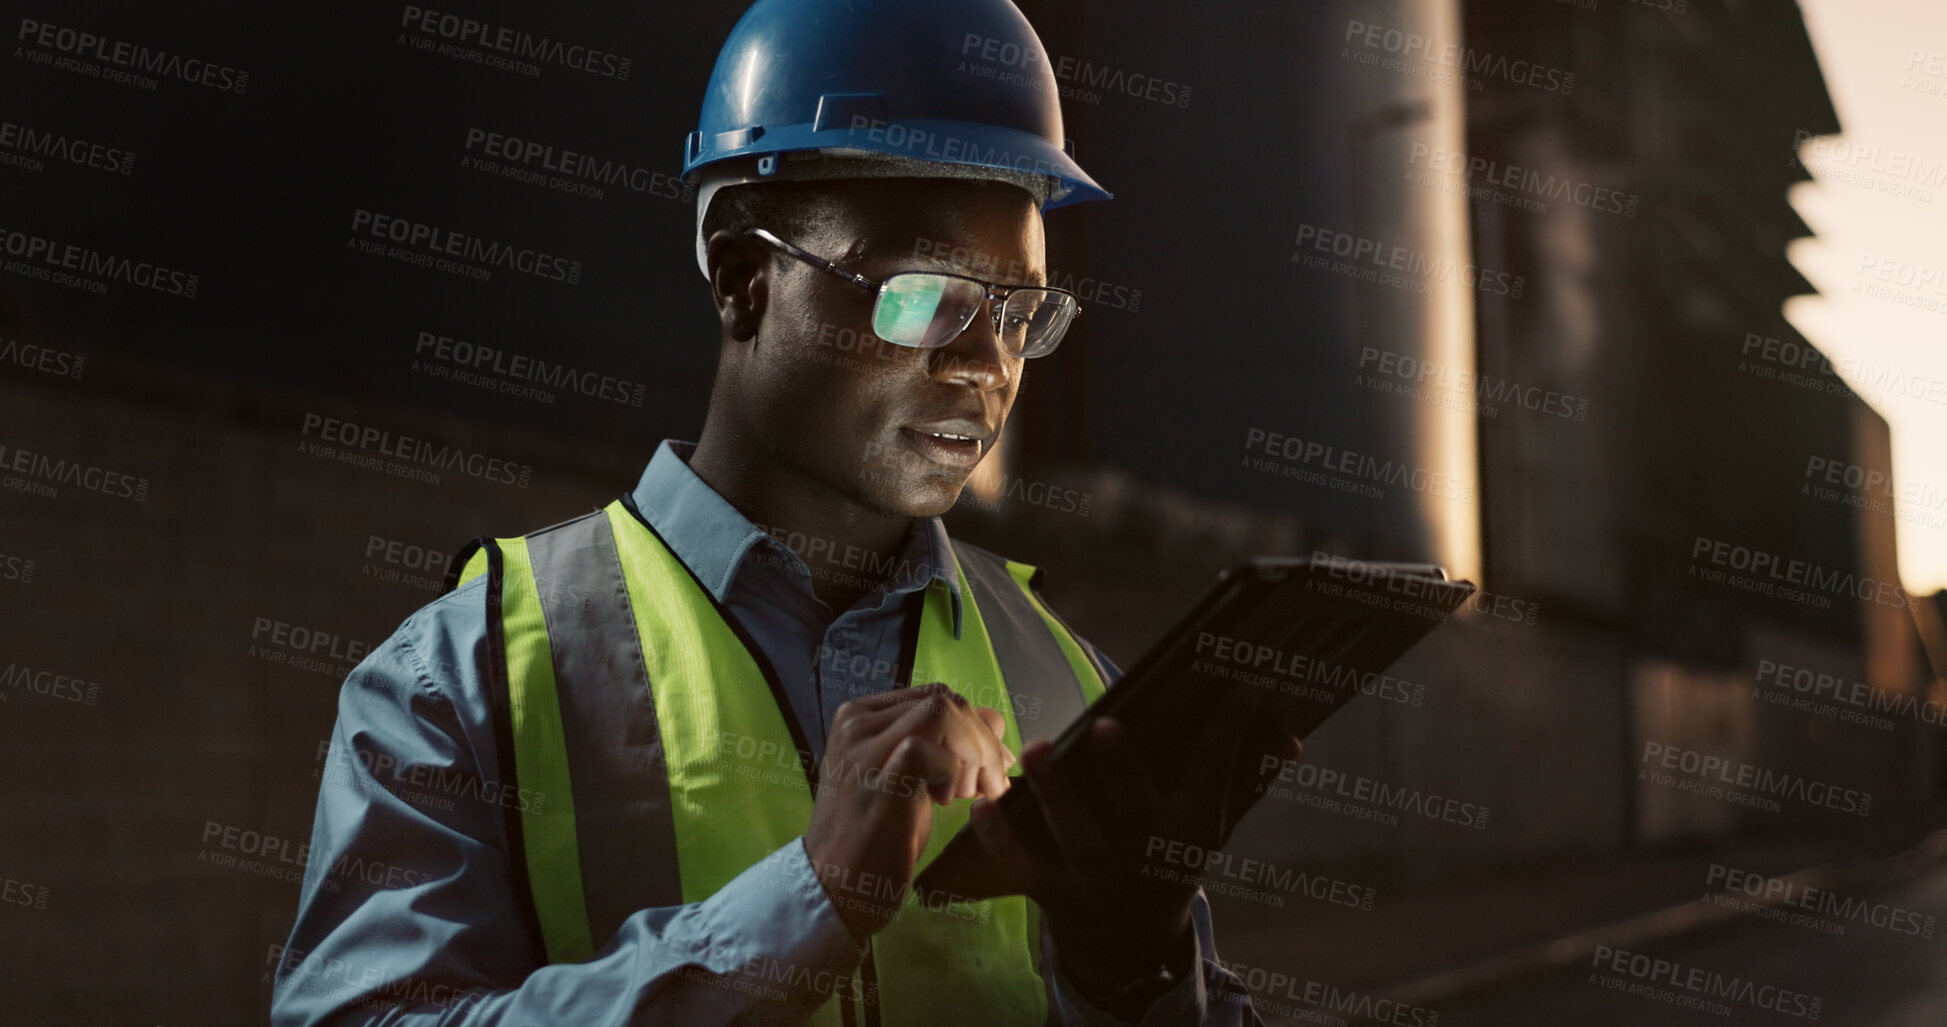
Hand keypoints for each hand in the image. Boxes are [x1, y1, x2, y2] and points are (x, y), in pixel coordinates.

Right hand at [803, 682, 1014, 940]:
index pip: (935, 696)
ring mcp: (863, 750)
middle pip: (944, 702)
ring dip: (974, 755)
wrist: (834, 888)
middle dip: (982, 741)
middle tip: (992, 785)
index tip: (992, 765)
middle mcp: (856, 724)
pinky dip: (954, 773)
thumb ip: (949, 744)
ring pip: (942, 716)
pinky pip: (931, 751)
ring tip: (973, 793)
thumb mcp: (915, 779)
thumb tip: (996, 720)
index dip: (975, 725)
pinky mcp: (877, 781)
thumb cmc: (876, 836)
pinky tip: (947, 802)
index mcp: (860, 717)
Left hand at [967, 685, 1302, 1015]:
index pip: (1214, 772)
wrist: (1129, 941)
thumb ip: (1242, 775)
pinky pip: (1022, 864)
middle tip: (1105, 725)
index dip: (1229, 728)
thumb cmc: (1169, 856)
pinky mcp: (1052, 889)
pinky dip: (1002, 839)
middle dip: (1122, 769)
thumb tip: (1289, 736)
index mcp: (1190, 830)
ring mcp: (1096, 874)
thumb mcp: (1212, 824)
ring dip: (1057, 793)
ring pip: (1076, 834)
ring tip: (1038, 750)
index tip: (1241, 684)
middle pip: (1135, 809)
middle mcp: (1145, 853)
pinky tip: (987, 804)